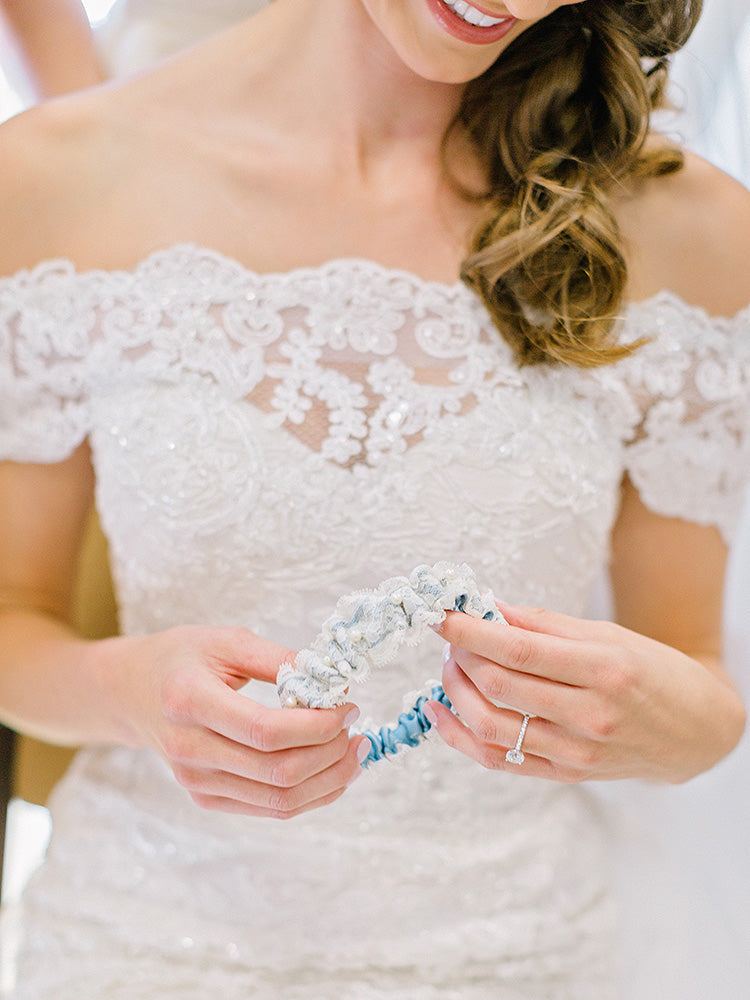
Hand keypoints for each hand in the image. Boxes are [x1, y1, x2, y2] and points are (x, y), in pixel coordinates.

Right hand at [110, 625, 366, 817]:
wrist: (131, 692)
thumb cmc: (181, 658)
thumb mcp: (226, 640)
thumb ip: (278, 659)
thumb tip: (333, 682)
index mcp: (190, 702)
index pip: (265, 731)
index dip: (316, 725)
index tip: (347, 705)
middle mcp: (189, 749)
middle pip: (278, 771)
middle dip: (331, 752)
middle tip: (357, 727)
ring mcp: (196, 781)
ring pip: (279, 799)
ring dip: (329, 779)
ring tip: (356, 750)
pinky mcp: (207, 798)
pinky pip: (269, 808)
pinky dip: (311, 795)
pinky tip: (333, 771)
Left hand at [426, 604, 745, 783]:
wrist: (697, 730)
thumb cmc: (652, 671)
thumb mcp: (606, 634)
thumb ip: (542, 623)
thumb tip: (486, 607)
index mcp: (604, 669)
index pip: (517, 650)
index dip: (469, 630)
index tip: (439, 613)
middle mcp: (590, 716)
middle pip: (498, 685)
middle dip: (460, 653)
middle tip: (452, 634)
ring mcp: (576, 752)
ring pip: (490, 725)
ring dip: (455, 690)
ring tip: (452, 665)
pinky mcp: (566, 774)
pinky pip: (498, 759)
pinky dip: (459, 736)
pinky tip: (441, 710)